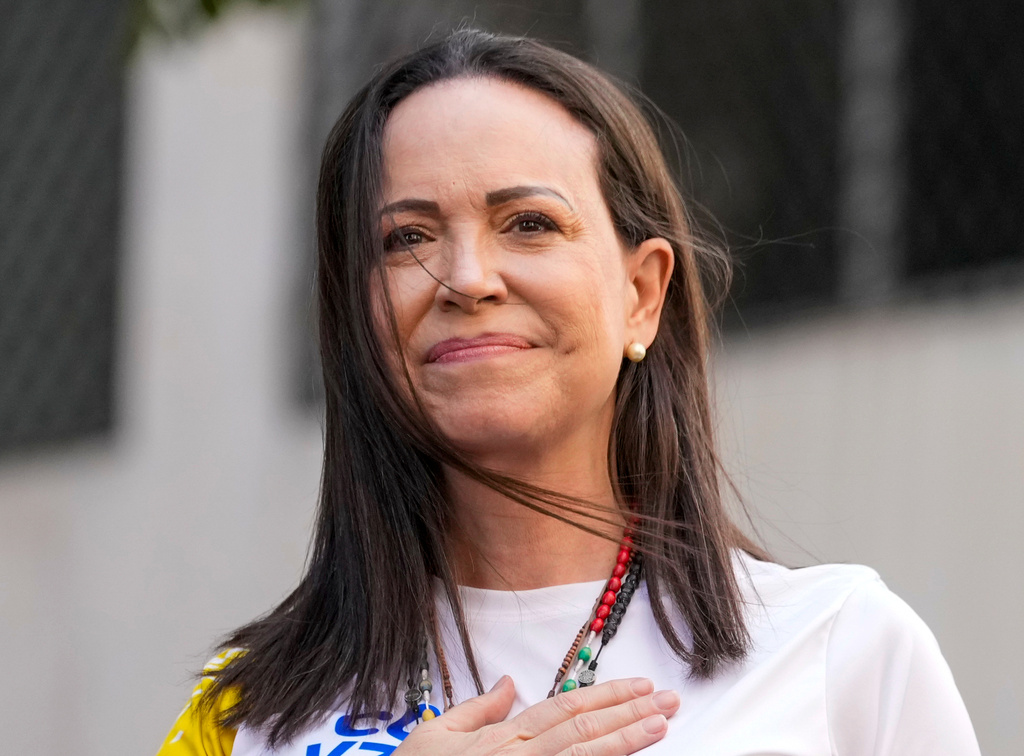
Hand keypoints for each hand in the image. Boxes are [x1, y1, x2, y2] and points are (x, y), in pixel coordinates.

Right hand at [395, 676, 679, 755]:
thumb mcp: (435, 735)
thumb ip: (478, 709)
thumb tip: (511, 681)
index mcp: (502, 738)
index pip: (564, 708)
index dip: (606, 696)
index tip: (641, 686)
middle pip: (583, 730)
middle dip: (630, 713)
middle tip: (670, 701)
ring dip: (626, 741)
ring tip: (661, 726)